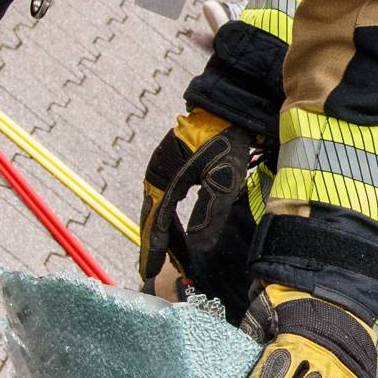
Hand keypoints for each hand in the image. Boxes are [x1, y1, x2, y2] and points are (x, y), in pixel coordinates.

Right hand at [139, 109, 250, 291]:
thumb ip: (210, 213)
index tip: (148, 272)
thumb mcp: (223, 178)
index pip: (156, 223)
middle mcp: (157, 174)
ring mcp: (164, 168)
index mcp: (163, 178)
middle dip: (157, 245)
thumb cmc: (227, 139)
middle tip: (156, 271)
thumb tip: (198, 248)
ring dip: (165, 233)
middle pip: (154, 218)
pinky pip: (167, 200)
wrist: (228, 105)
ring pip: (160, 210)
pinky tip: (178, 231)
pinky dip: (171, 219)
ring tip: (170, 257)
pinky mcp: (174, 165)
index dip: (154, 249)